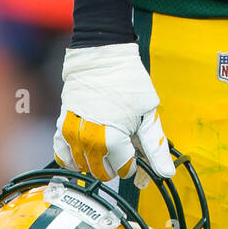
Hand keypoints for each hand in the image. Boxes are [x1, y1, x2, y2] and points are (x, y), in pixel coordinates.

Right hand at [54, 42, 173, 186]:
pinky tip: (84, 153)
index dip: (133, 164)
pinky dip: (72, 158)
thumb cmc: (128, 81)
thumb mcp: (149, 114)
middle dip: (115, 165)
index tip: (136, 154)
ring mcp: (72, 133)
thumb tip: (166, 173)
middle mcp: (89, 140)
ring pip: (82, 165)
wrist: (102, 56)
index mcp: (112, 140)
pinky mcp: (61, 124)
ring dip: (95, 162)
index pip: (123, 169)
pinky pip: (61, 153)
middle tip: (123, 150)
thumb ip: (155, 147)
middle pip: (101, 171)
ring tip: (107, 147)